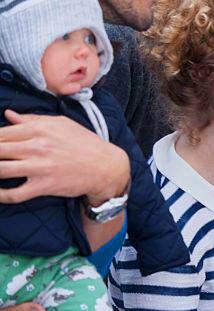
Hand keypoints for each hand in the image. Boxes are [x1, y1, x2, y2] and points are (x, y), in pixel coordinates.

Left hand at [0, 110, 129, 204]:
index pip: (1, 133)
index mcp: (39, 129)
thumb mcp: (61, 124)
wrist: (107, 167)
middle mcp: (37, 146)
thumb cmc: (85, 143)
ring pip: (0, 170)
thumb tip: (8, 115)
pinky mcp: (44, 186)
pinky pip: (14, 194)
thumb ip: (32, 119)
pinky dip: (1, 195)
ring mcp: (40, 167)